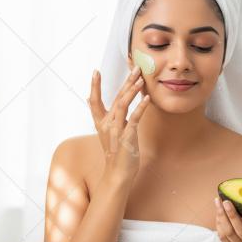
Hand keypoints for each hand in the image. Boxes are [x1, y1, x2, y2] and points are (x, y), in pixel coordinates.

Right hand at [87, 66, 150, 182]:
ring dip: (132, 90)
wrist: (117, 174)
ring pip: (123, 105)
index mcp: (101, 123)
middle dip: (126, 82)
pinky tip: (146, 98)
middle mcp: (106, 124)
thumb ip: (105, 117)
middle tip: (134, 67)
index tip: (95, 71)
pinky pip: (134, 118)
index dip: (94, 86)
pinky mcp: (127, 136)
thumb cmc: (116, 153)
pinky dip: (141, 107)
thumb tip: (94, 101)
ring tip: (140, 78)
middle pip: (115, 98)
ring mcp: (116, 130)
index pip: (94, 101)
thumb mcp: (108, 133)